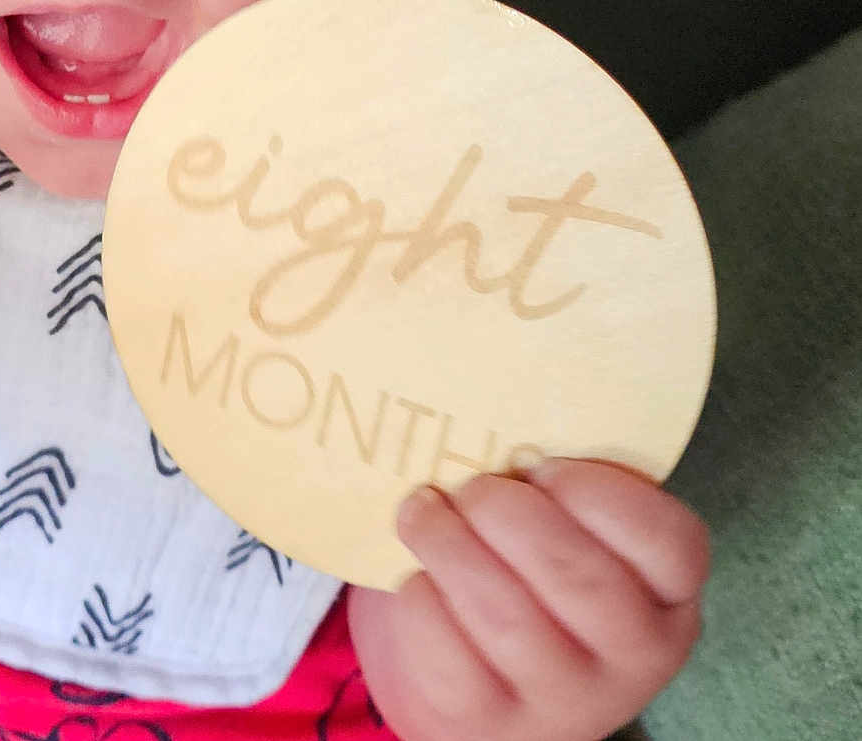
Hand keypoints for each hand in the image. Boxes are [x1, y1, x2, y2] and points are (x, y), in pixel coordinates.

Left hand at [348, 459, 708, 740]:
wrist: (464, 680)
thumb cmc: (517, 565)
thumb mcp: (560, 524)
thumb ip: (556, 479)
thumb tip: (497, 378)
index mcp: (665, 595)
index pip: (671, 544)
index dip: (605, 495)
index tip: (544, 466)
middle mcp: (630, 659)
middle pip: (581, 579)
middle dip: (510, 515)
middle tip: (473, 487)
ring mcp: (561, 701)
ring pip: (506, 617)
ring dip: (449, 545)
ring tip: (422, 511)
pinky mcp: (485, 723)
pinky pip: (446, 651)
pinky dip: (418, 598)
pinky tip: (413, 575)